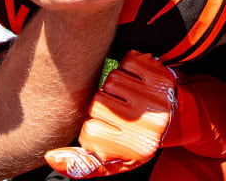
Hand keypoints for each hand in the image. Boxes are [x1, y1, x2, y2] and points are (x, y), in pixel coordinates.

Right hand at [45, 51, 177, 177]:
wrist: (176, 118)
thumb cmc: (136, 141)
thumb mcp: (114, 162)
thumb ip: (84, 164)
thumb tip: (50, 157)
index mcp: (135, 148)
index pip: (89, 132)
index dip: (92, 127)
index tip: (107, 129)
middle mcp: (148, 125)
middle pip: (98, 102)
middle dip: (101, 105)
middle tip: (116, 111)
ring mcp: (156, 99)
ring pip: (111, 80)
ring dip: (112, 85)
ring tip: (124, 96)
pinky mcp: (161, 77)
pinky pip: (128, 62)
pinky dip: (126, 66)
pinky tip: (134, 80)